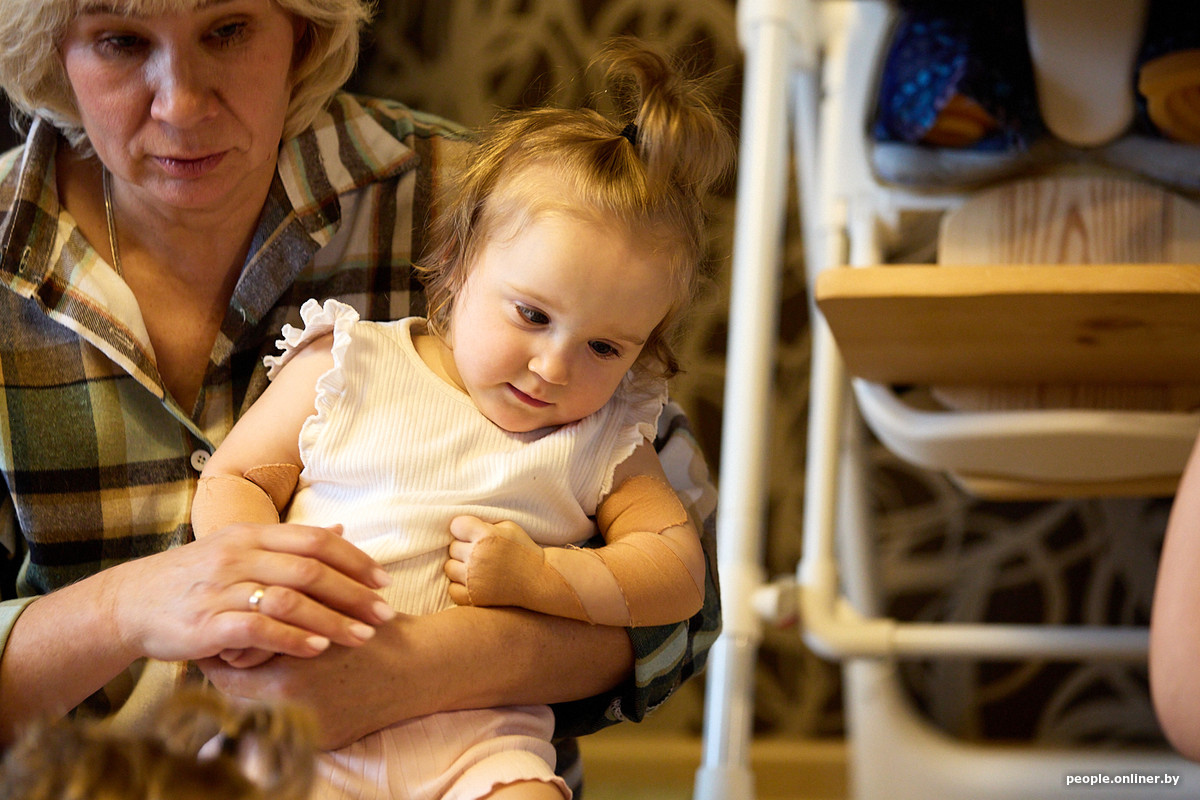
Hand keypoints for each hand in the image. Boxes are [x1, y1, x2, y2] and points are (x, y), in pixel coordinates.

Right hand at [108, 521, 394, 664]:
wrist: (130, 603)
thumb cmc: (195, 577)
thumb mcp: (239, 549)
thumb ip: (290, 543)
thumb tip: (341, 530)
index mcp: (251, 535)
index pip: (314, 541)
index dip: (354, 560)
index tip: (384, 581)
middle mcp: (239, 556)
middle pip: (310, 569)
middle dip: (354, 593)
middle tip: (385, 615)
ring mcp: (222, 589)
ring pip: (290, 600)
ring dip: (332, 620)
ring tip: (362, 637)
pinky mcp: (208, 623)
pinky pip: (259, 629)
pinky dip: (293, 639)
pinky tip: (318, 649)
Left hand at [199, 604, 634, 749]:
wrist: (426, 669)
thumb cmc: (379, 631)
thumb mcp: (332, 609)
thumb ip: (290, 611)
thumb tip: (255, 606)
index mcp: (290, 662)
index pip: (225, 659)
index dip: (221, 642)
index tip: (223, 628)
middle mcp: (290, 701)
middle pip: (229, 689)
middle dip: (226, 667)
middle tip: (220, 649)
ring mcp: (303, 726)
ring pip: (248, 712)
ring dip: (245, 689)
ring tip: (245, 669)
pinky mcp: (319, 741)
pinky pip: (278, 728)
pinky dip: (270, 710)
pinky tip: (277, 689)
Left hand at [444, 516, 540, 606]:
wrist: (539, 580)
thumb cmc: (523, 549)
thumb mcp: (508, 526)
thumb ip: (483, 524)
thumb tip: (459, 525)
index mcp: (485, 535)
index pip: (456, 525)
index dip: (464, 529)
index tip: (473, 534)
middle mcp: (477, 556)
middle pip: (452, 547)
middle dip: (464, 548)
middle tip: (481, 552)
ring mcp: (473, 579)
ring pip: (449, 567)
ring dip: (460, 567)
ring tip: (477, 567)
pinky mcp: (473, 597)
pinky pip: (452, 588)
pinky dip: (461, 586)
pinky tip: (474, 581)